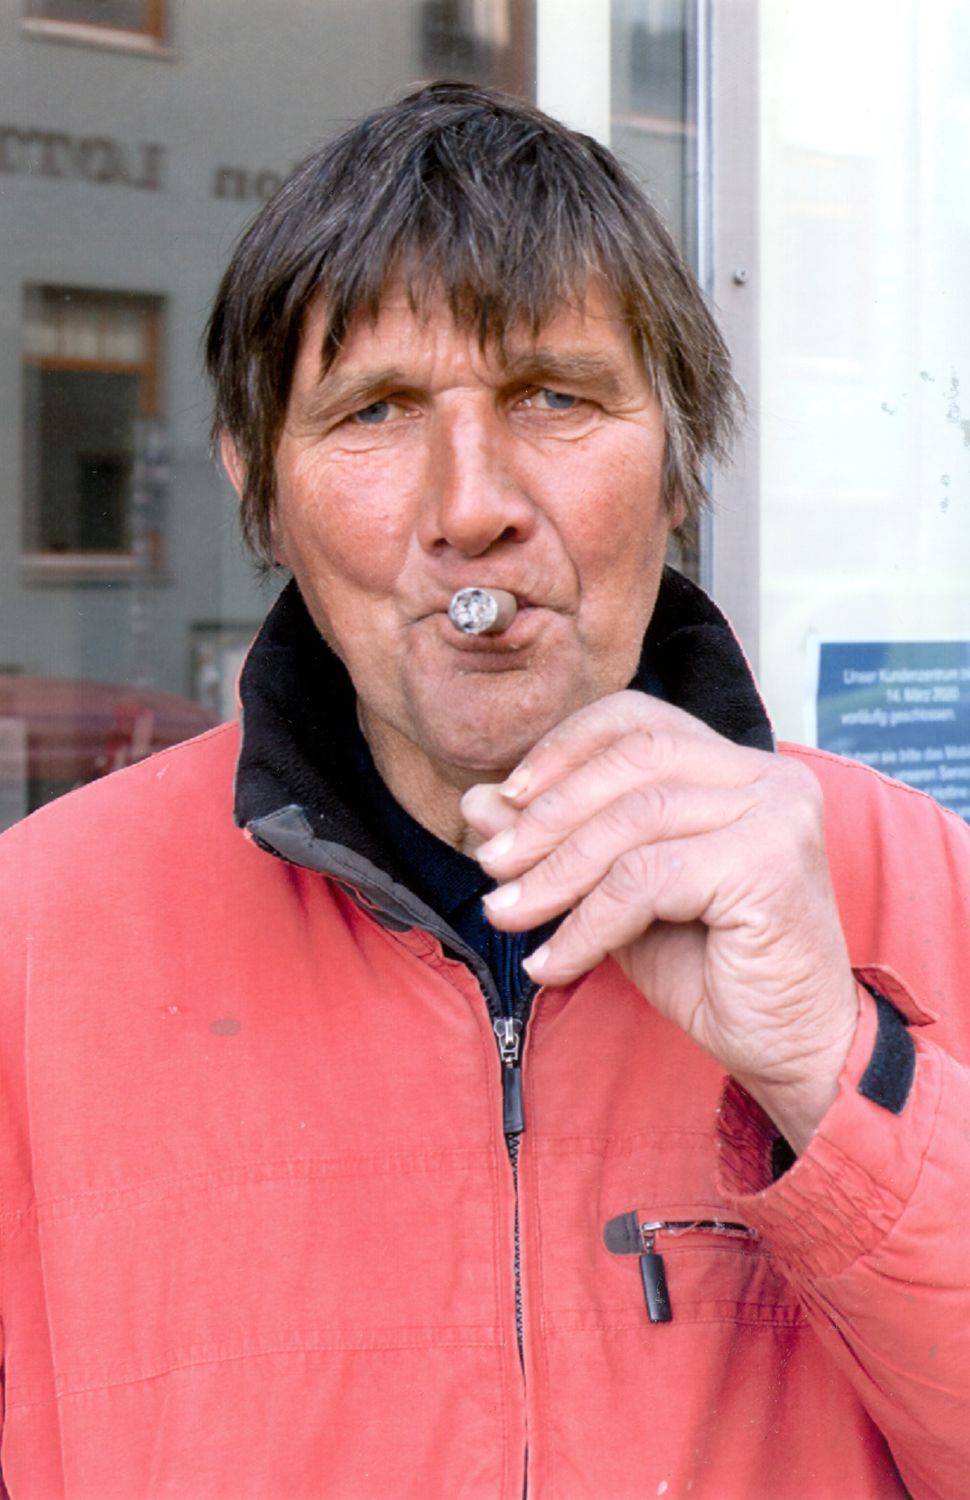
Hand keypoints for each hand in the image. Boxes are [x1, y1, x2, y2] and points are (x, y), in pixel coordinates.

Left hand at [461, 691, 858, 1152]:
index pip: (638, 720)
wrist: (793, 1049)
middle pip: (631, 761)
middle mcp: (766, 777)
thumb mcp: (618, 897)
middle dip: (548, 814)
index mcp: (737, 768)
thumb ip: (561, 844)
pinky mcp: (766, 864)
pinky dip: (586, 922)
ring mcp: (774, 814)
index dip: (565, 748)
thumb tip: (479, 803)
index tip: (506, 798)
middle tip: (492, 864)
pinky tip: (554, 961)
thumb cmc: (714, 970)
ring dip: (555, 872)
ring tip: (508, 914)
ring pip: (632, 820)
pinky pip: (645, 880)